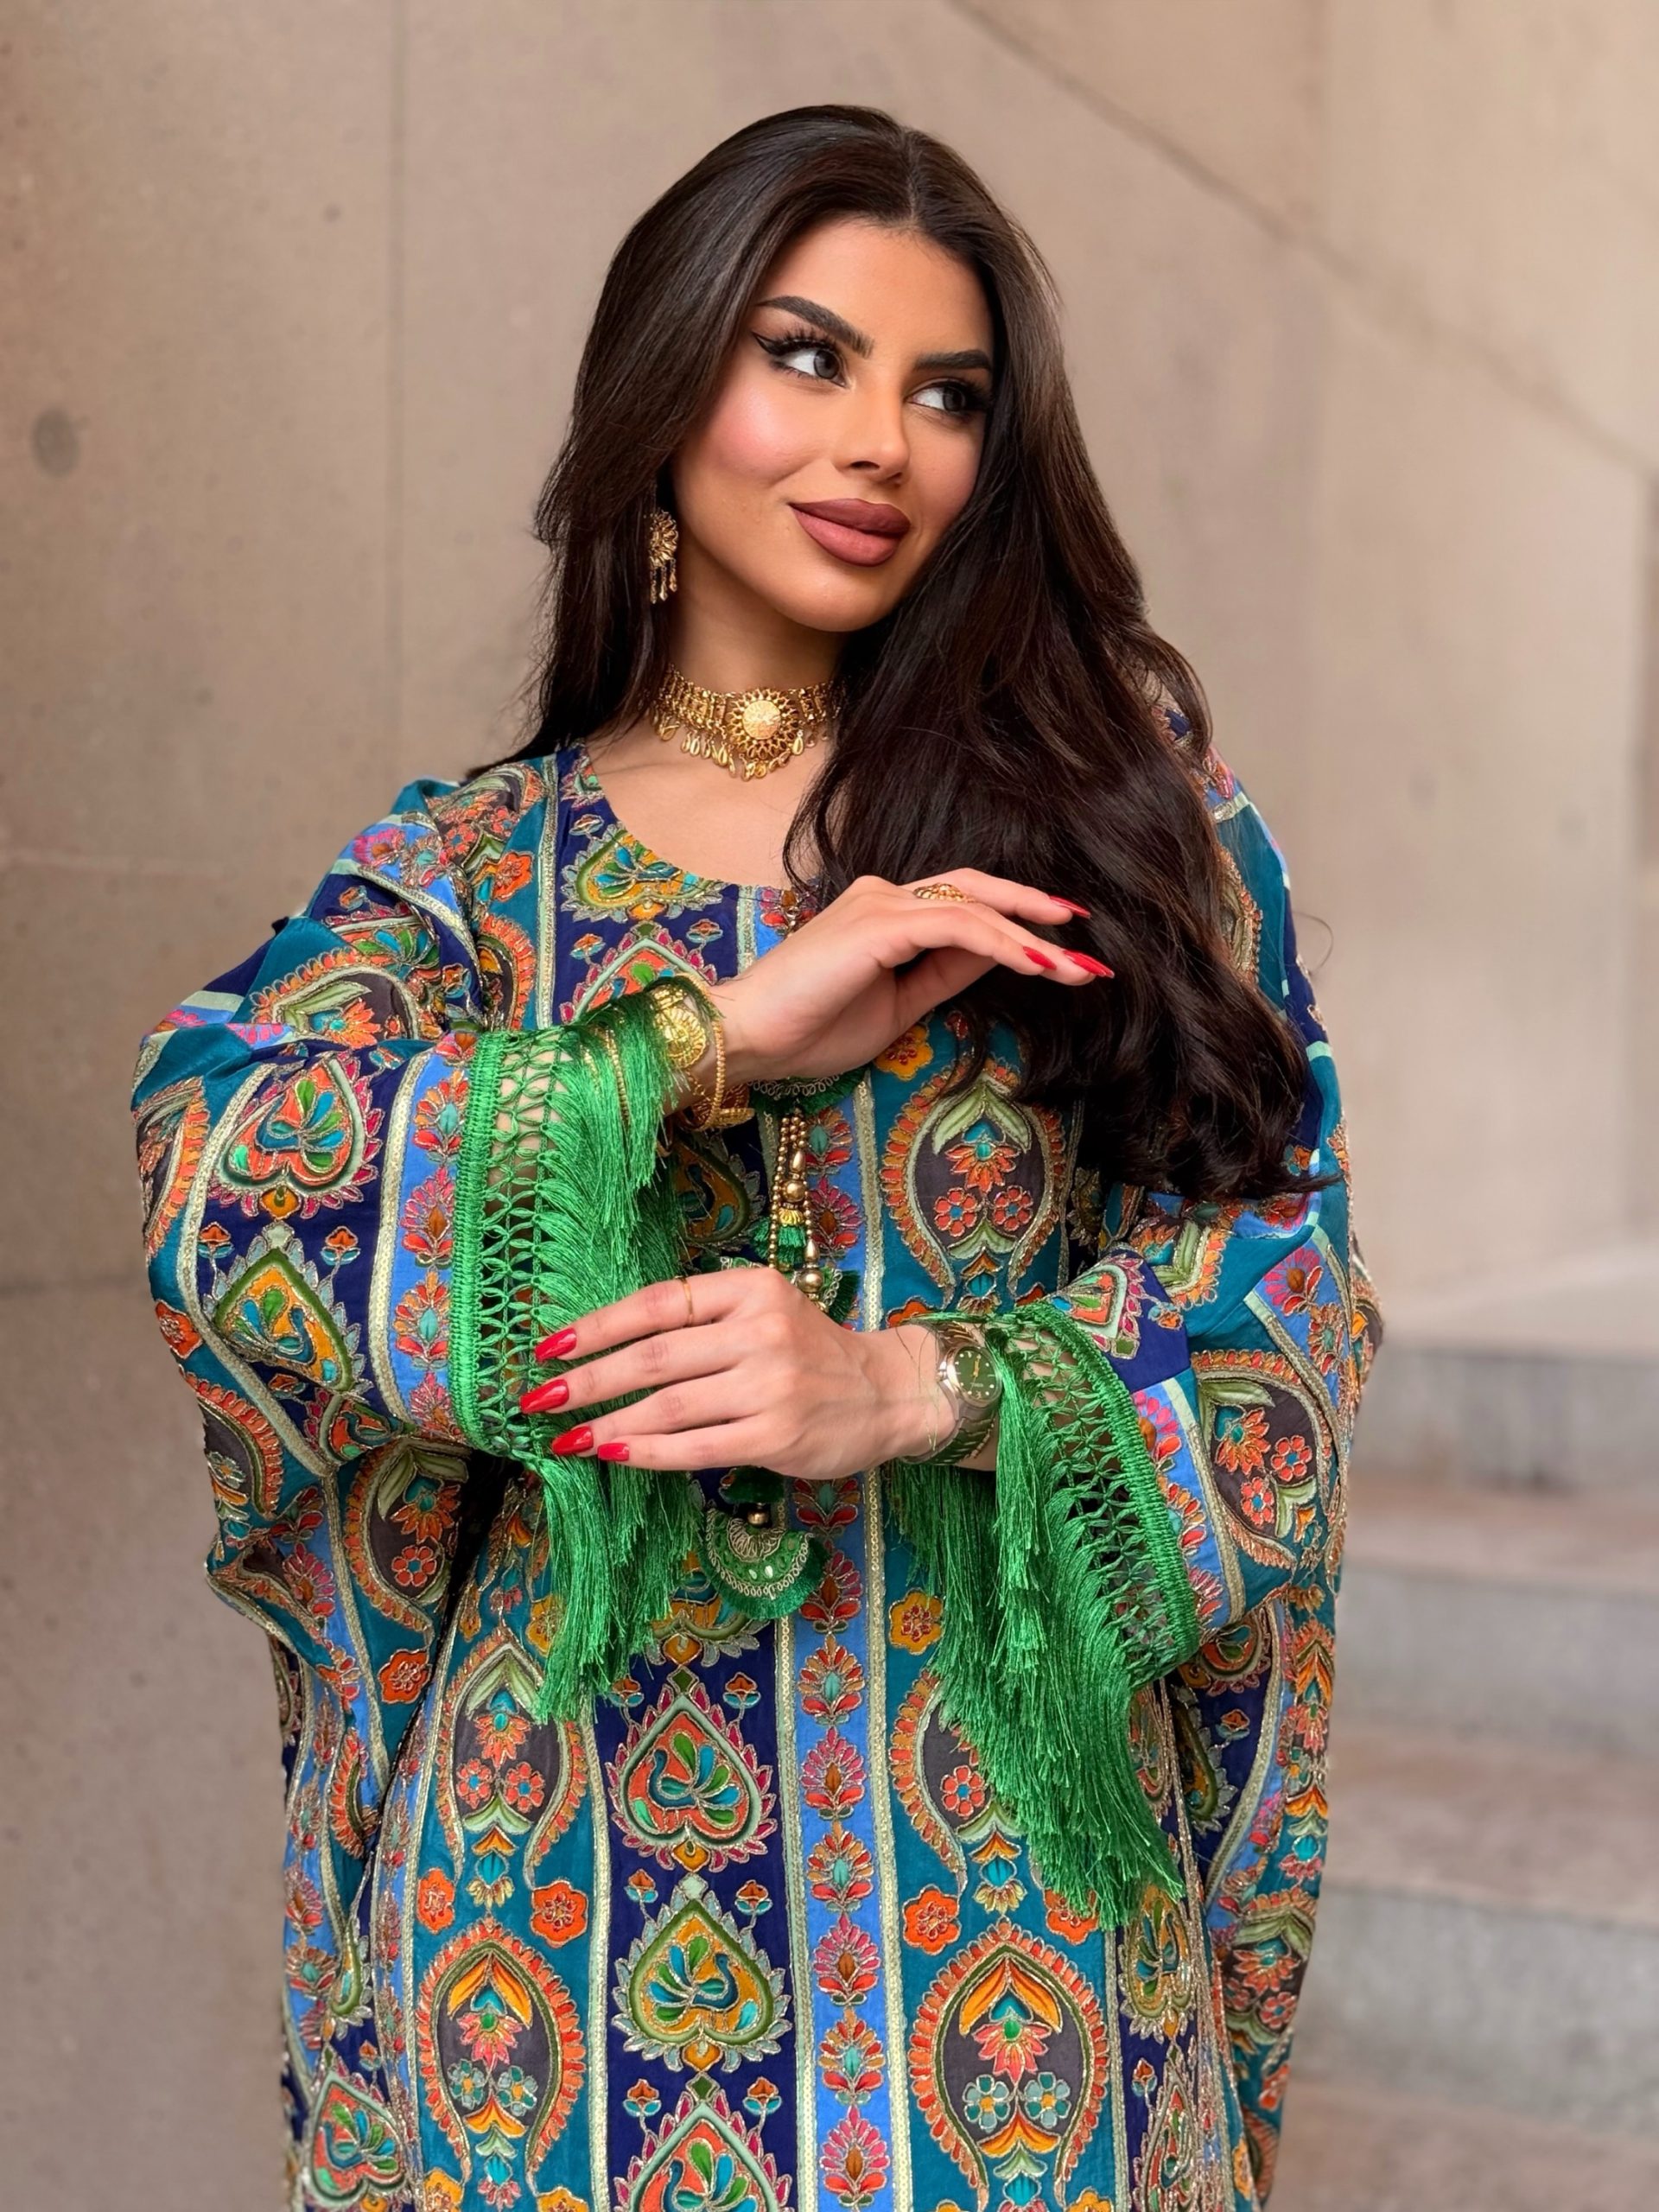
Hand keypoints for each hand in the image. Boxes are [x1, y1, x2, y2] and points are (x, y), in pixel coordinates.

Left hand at [516, 1267, 957, 1479]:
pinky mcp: (777, 1435)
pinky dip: (647, 1453)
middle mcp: (760, 1330)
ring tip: (567, 1439)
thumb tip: (607, 1347)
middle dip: (588, 1381)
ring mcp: (770, 1385)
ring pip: (667, 1406)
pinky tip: (613, 1456)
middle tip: (539, 1400)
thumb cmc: (809, 1352)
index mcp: (750, 1288)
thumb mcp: (763, 1310)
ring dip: (608, 1425)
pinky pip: (695, 1447)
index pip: (657, 1303)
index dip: (597, 1326)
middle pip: (653, 1357)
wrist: (886, 1392)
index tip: (549, 1348)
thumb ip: (701, 1320)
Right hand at [704, 869, 1109, 1088]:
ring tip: (1077, 967)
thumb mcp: (897, 1007)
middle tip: (1089, 937)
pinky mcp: (879, 924)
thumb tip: (998, 960)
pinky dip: (1004, 944)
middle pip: (978, 889)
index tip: (1065, 949)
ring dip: (1033, 937)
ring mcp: (880, 904)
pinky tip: (1039, 964)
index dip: (1018, 922)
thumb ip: (943, 977)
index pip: (965, 906)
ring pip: (976, 906)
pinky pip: (959, 928)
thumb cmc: (809, 1031)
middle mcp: (884, 895)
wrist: (748, 1039)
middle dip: (1038, 912)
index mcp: (884, 912)